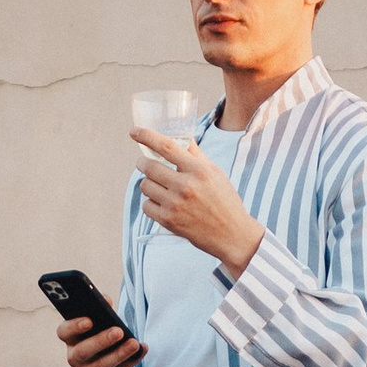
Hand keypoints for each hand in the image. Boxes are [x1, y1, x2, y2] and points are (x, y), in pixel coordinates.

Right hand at [57, 311, 142, 366]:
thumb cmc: (101, 339)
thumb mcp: (99, 325)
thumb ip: (100, 311)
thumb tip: (106, 300)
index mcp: (71, 338)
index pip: (64, 332)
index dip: (74, 326)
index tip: (89, 320)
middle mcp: (74, 357)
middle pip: (82, 351)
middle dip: (100, 341)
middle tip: (118, 331)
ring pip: (101, 365)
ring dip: (119, 354)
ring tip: (134, 343)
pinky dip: (132, 361)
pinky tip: (142, 350)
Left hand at [132, 131, 262, 273]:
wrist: (232, 234)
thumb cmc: (225, 201)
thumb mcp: (216, 173)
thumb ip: (196, 155)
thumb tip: (182, 138)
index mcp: (199, 171)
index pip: (167, 147)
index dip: (147, 136)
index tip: (134, 132)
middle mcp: (186, 186)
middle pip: (149, 166)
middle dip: (142, 162)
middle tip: (144, 162)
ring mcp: (175, 205)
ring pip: (145, 185)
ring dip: (148, 183)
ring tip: (159, 186)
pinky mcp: (168, 221)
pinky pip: (146, 205)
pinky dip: (150, 202)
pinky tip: (161, 203)